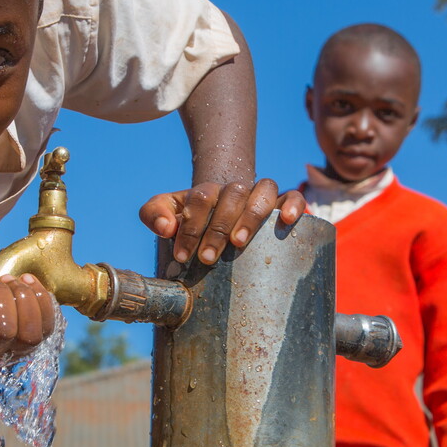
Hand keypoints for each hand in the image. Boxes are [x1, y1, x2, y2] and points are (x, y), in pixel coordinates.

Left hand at [140, 180, 305, 264]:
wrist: (221, 214)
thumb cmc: (193, 220)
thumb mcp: (167, 212)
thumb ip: (154, 213)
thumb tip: (167, 228)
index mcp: (208, 190)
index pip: (201, 197)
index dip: (191, 225)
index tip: (182, 254)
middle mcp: (235, 189)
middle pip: (232, 194)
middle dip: (217, 227)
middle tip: (207, 257)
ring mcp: (260, 195)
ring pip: (264, 190)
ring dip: (252, 215)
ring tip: (239, 242)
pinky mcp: (282, 204)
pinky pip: (293, 196)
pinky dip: (293, 204)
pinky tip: (286, 220)